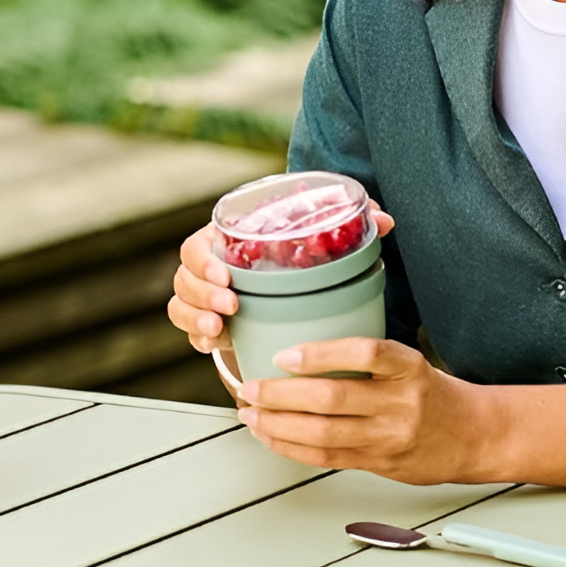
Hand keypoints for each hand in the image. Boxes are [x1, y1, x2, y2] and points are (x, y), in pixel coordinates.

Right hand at [167, 201, 394, 353]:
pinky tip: (214, 346)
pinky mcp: (209, 324)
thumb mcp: (318, 240)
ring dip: (196, 318)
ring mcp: (206, 298)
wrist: (287, 286)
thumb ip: (348, 225)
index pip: (197, 245)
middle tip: (229, 307)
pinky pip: (189, 332)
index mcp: (225, 240)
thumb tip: (384, 219)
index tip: (228, 275)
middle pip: (185, 277)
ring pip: (181, 305)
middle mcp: (210, 267)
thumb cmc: (295, 255)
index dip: (205, 261)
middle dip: (202, 293)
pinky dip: (198, 339)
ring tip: (219, 330)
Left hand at [235, 336, 500, 484]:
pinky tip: (273, 438)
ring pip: (325, 434)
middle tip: (251, 387)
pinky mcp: (382, 463)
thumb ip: (364, 359)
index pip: (363, 353)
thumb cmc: (432, 392)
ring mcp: (391, 436)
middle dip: (282, 395)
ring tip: (252, 415)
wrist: (475, 434)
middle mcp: (400, 401)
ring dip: (280, 426)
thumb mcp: (407, 362)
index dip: (320, 354)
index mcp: (407, 366)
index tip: (284, 355)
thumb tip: (298, 352)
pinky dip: (294, 448)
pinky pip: (330, 457)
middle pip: (333, 398)